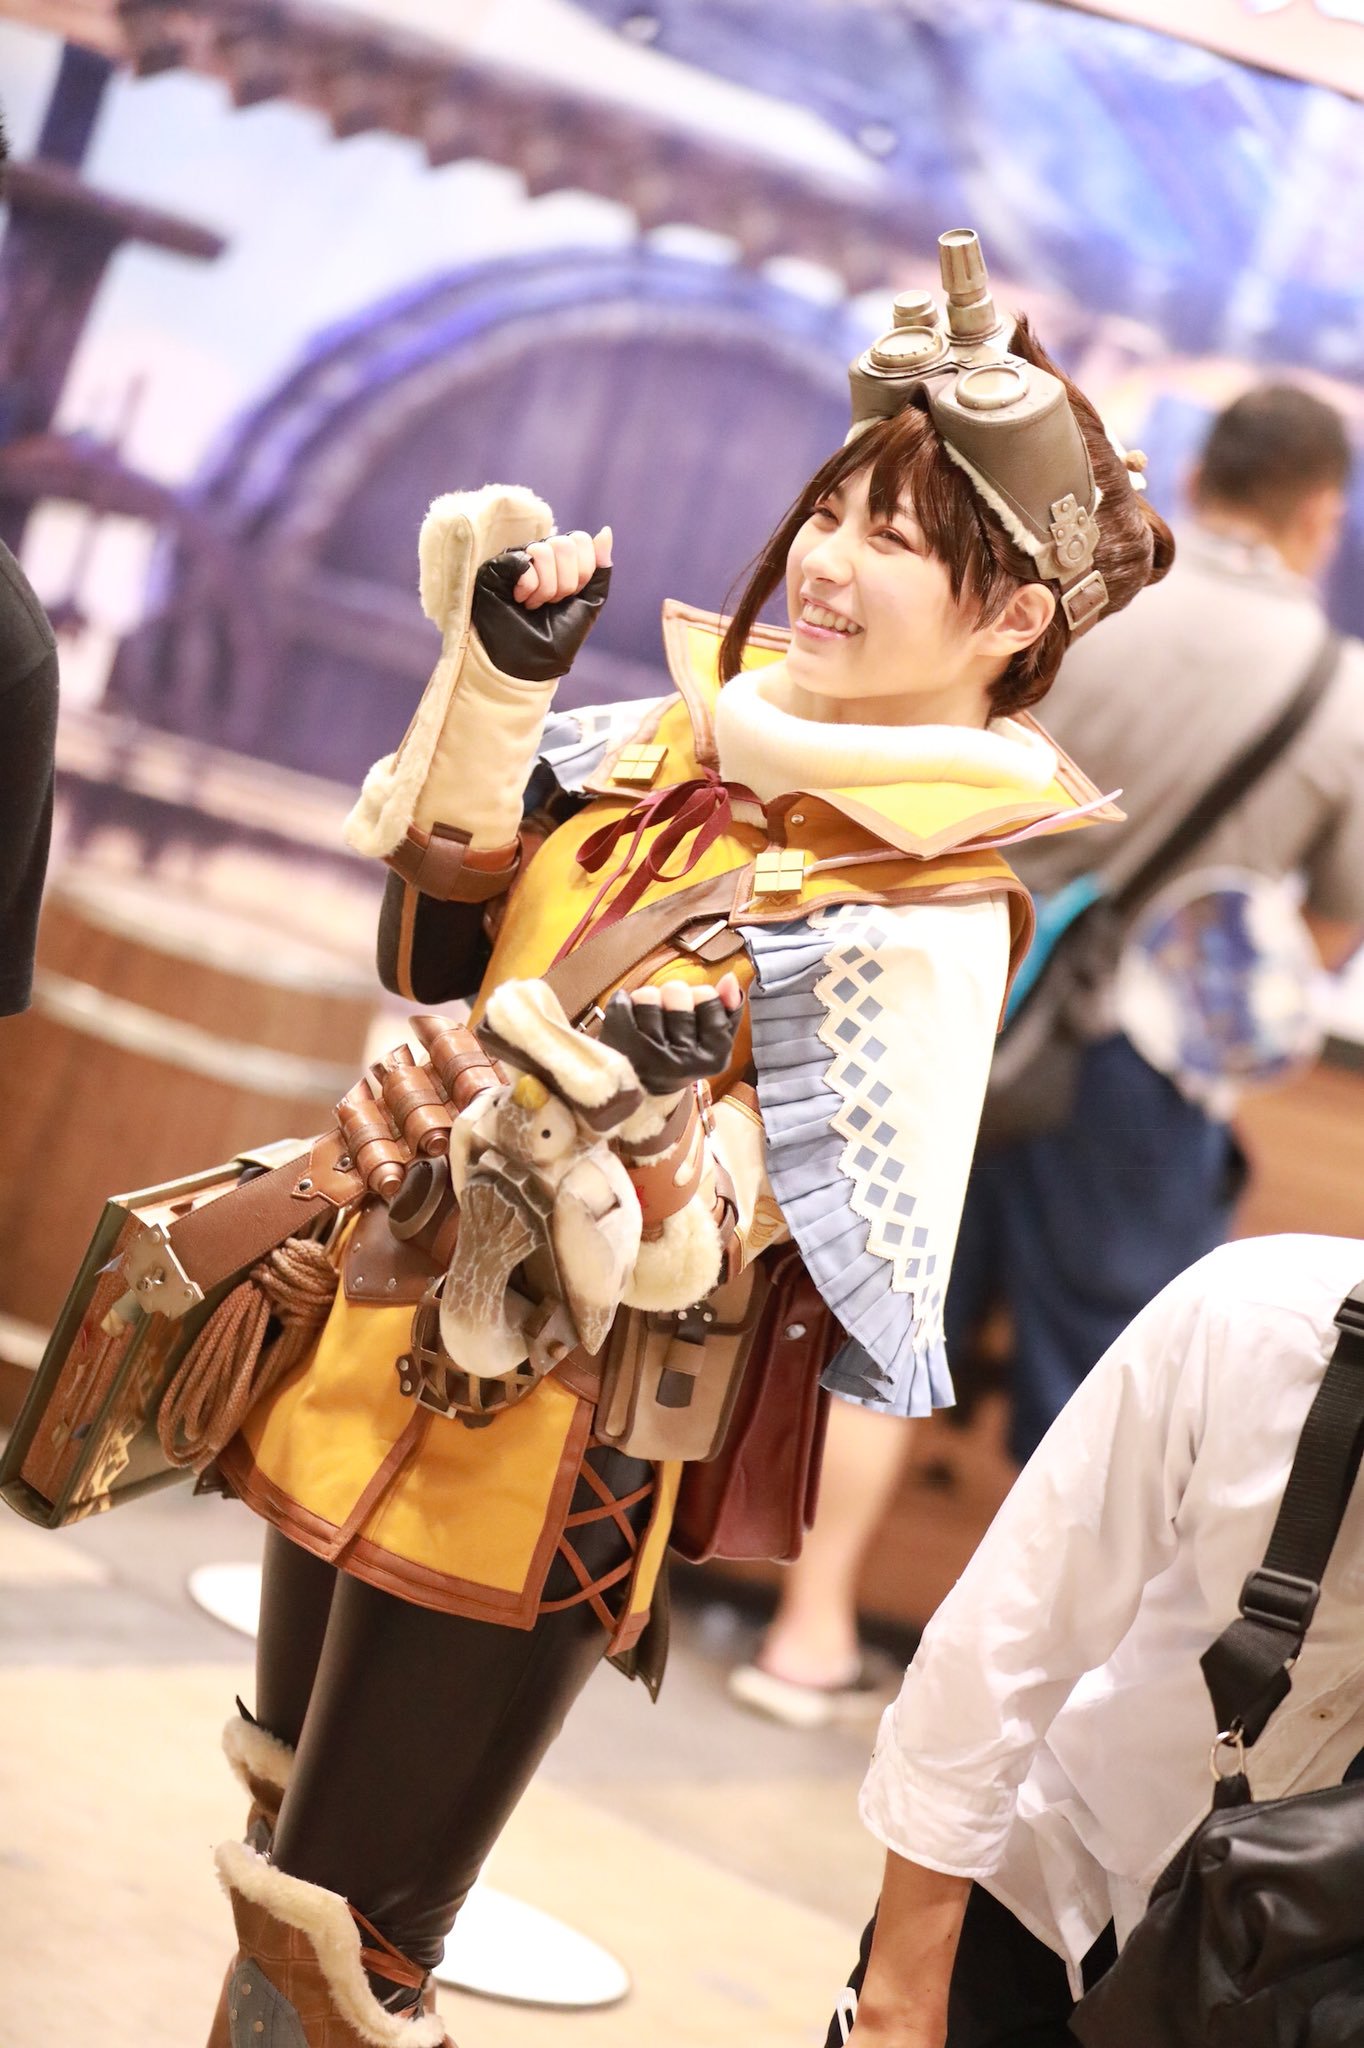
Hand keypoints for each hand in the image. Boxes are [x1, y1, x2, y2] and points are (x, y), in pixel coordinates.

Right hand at [471, 533, 611, 683]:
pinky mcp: (498, 567)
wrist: (531, 662)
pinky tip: (519, 599)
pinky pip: (523, 562)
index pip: (580, 540)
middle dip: (565, 583)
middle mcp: (540, 554)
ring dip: (545, 589)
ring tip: (534, 605)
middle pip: (564, 544)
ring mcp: (519, 558)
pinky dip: (528, 587)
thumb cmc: (558, 636)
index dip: (582, 572)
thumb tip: (605, 531)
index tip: (572, 596)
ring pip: (544, 551)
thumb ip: (600, 569)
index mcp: (562, 560)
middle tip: (551, 603)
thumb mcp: (589, 603)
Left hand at [598, 975, 743, 1095]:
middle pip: (677, 992)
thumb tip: (729, 978)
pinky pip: (622, 1003)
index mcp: (714, 1058)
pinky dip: (623, 1003)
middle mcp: (684, 1062)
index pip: (707, 997)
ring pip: (648, 996)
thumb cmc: (681, 1054)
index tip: (694, 1011)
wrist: (643, 1088)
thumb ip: (728, 1009)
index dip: (698, 995)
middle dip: (672, 996)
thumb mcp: (712, 1039)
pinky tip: (627, 1017)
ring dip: (647, 1000)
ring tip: (648, 1018)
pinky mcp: (622, 1051)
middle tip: (669, 1014)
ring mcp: (650, 1057)